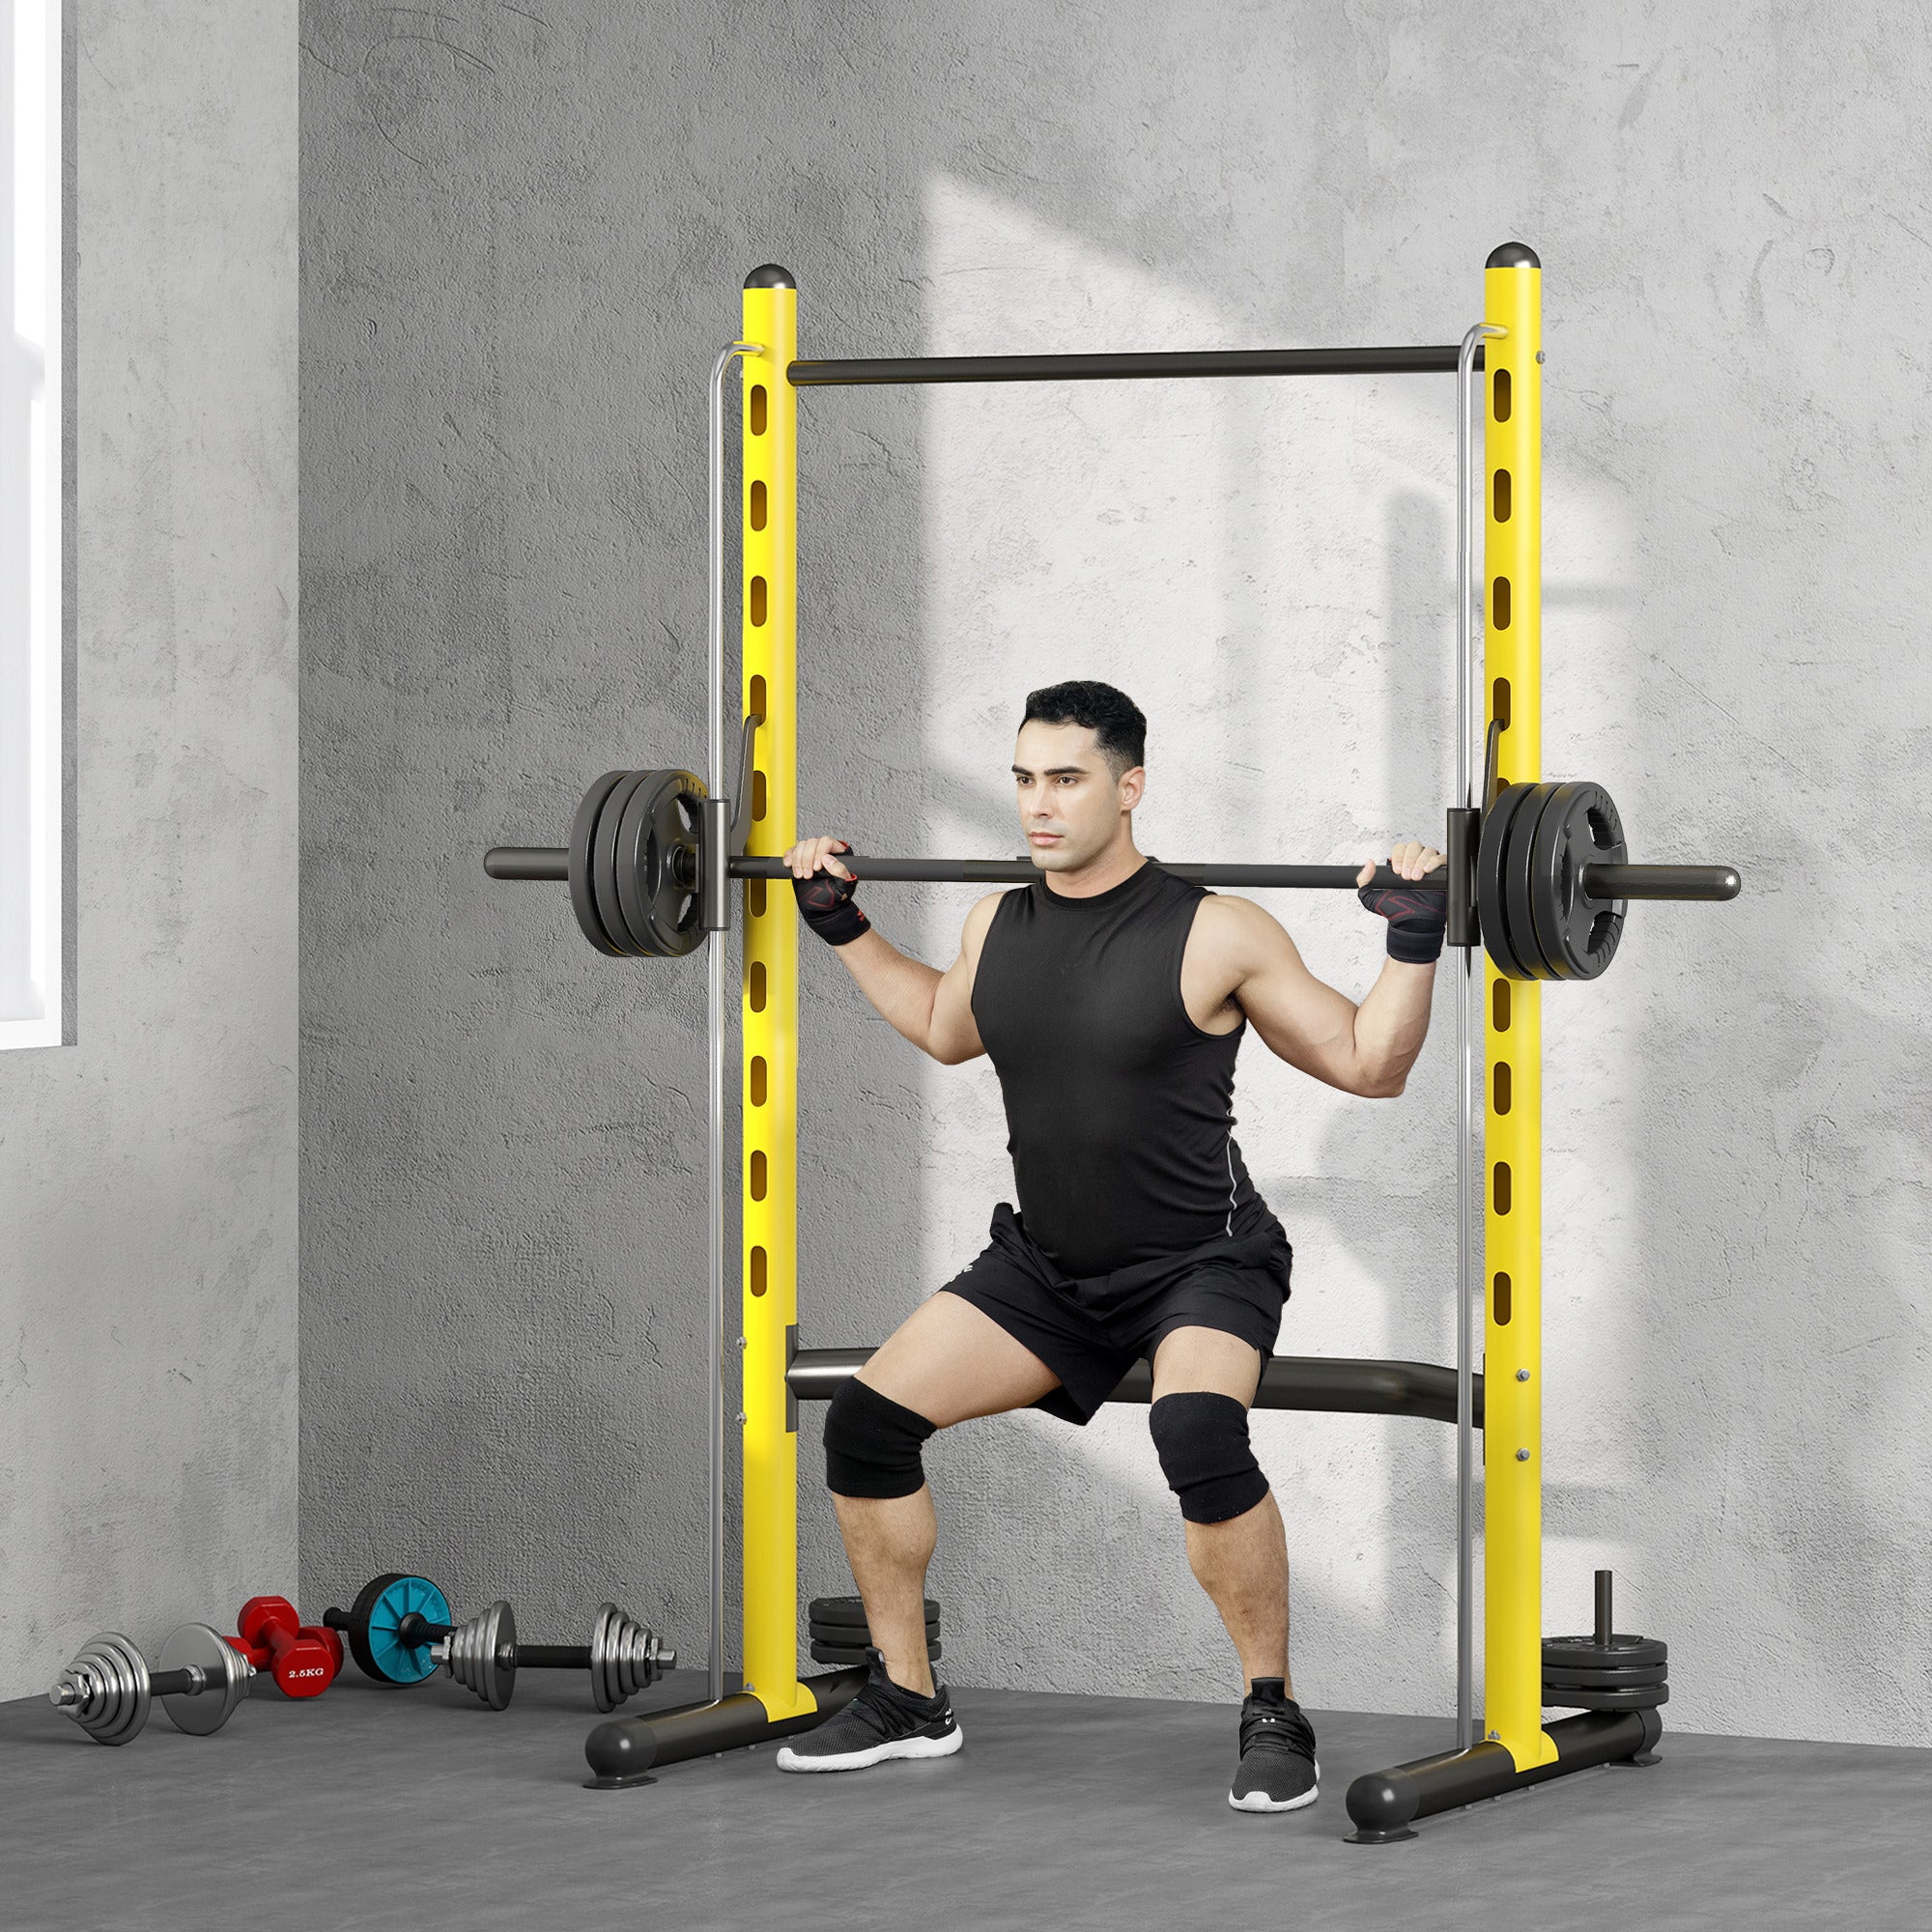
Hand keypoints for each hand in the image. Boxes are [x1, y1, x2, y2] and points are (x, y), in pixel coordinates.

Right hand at [785, 836, 869, 946]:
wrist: (823, 910)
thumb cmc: (836, 898)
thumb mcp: (843, 886)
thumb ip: (839, 870)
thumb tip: (828, 858)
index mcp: (839, 854)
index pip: (827, 842)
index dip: (820, 852)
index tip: (817, 867)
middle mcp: (825, 852)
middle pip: (812, 842)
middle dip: (806, 859)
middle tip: (808, 875)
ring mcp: (812, 855)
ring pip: (801, 846)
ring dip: (797, 861)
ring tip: (800, 875)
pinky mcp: (800, 860)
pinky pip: (792, 851)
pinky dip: (789, 857)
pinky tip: (789, 865)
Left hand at [1356, 840, 1446, 964]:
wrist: (1413, 923)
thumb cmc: (1395, 910)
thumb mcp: (1371, 897)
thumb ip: (1364, 881)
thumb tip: (1368, 863)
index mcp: (1400, 864)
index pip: (1400, 848)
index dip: (1398, 856)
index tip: (1397, 871)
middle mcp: (1415, 863)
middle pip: (1414, 846)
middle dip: (1409, 860)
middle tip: (1406, 877)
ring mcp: (1429, 867)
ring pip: (1428, 851)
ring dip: (1420, 862)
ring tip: (1416, 878)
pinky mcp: (1442, 873)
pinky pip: (1442, 859)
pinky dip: (1435, 862)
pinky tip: (1427, 871)